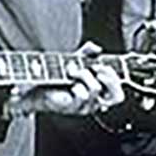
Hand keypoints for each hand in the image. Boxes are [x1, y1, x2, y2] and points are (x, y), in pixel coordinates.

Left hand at [5, 41, 123, 116]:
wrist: (37, 87)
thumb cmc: (57, 76)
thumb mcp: (75, 61)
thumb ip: (87, 53)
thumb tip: (97, 48)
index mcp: (99, 93)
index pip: (118, 95)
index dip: (114, 79)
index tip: (101, 65)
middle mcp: (95, 102)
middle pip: (116, 97)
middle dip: (109, 78)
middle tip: (96, 67)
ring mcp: (85, 106)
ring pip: (96, 89)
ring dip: (84, 75)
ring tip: (73, 71)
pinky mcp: (74, 107)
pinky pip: (83, 95)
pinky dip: (77, 85)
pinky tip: (69, 83)